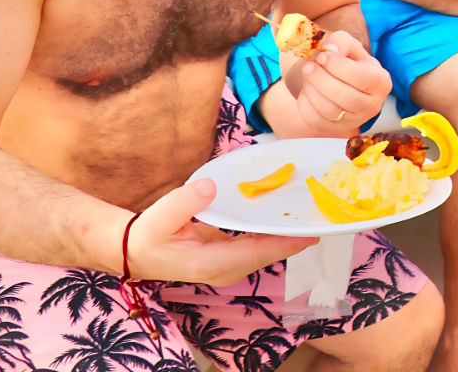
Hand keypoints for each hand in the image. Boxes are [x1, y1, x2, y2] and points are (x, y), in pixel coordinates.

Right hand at [125, 179, 316, 284]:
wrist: (135, 252)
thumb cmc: (148, 235)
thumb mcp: (159, 217)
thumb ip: (184, 203)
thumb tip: (210, 187)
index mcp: (212, 263)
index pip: (257, 253)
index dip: (285, 244)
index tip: (310, 233)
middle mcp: (225, 269)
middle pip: (268, 254)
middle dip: (294, 238)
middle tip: (321, 215)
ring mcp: (229, 265)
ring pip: (266, 251)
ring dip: (287, 236)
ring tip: (312, 214)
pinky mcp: (229, 257)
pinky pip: (258, 246)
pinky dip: (273, 233)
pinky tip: (285, 217)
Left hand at [281, 30, 391, 134]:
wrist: (336, 80)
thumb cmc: (344, 60)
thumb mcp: (346, 45)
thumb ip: (340, 42)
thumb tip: (329, 50)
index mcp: (381, 82)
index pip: (362, 78)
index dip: (338, 66)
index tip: (322, 56)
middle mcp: (373, 105)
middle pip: (346, 97)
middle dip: (322, 79)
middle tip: (309, 65)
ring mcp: (355, 120)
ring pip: (329, 110)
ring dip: (312, 89)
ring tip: (307, 74)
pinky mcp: (335, 129)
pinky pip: (316, 119)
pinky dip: (306, 102)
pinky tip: (308, 89)